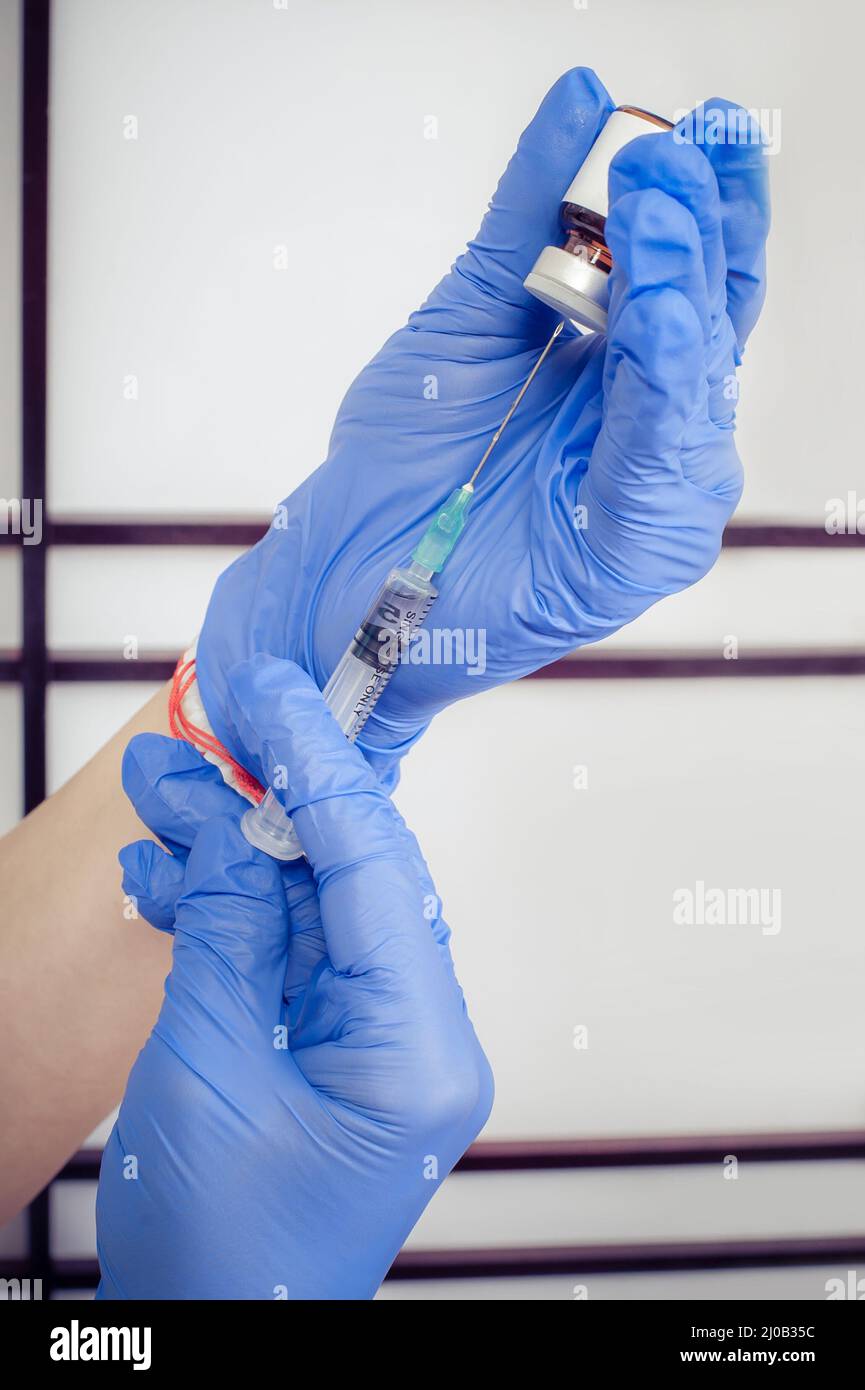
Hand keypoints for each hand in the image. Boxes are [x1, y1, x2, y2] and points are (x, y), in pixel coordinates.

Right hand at [97, 658, 492, 1299]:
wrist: (214, 1345)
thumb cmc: (225, 1256)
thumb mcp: (210, 1070)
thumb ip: (229, 935)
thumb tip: (232, 832)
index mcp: (417, 1046)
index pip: (377, 865)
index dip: (319, 767)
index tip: (276, 697)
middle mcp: (414, 1036)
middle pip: (346, 876)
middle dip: (262, 802)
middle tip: (196, 738)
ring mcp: (374, 1044)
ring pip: (307, 906)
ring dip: (230, 851)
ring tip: (157, 792)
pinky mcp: (331, 1051)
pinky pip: (286, 955)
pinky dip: (226, 913)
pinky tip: (166, 873)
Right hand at [196, 69, 768, 789]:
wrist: (341, 613)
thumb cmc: (461, 618)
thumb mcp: (585, 562)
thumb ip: (645, 468)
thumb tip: (676, 353)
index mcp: (667, 483)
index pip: (701, 380)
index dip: (687, 309)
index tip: (663, 250)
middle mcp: (625, 409)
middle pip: (689, 300)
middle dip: (691, 232)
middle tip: (676, 166)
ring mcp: (555, 357)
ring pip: (621, 256)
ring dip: (644, 190)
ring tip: (655, 136)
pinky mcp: (484, 322)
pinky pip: (521, 239)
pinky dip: (543, 175)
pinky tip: (575, 109)